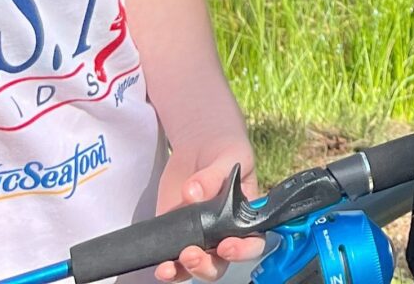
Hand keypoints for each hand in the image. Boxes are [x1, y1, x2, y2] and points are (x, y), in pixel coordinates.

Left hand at [153, 147, 267, 281]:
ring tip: (170, 266)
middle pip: (221, 263)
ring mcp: (200, 236)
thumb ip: (213, 176)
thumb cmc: (225, 151)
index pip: (252, 243)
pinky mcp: (177, 233)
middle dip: (207, 265)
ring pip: (197, 267)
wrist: (199, 143)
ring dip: (185, 271)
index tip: (226, 246)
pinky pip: (173, 258)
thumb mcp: (229, 156)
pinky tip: (161, 266)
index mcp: (246, 217)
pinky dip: (167, 267)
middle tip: (192, 254)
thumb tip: (192, 193)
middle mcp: (224, 232)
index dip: (242, 251)